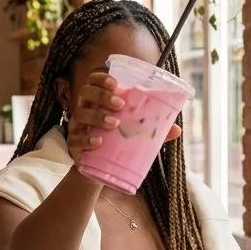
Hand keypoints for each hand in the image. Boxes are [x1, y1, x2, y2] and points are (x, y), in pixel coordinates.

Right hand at [66, 72, 181, 167]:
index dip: (101, 78)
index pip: (94, 81)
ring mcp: (76, 127)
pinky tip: (99, 142)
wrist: (99, 170)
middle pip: (86, 93)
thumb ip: (152, 130)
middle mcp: (84, 110)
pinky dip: (86, 140)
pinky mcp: (73, 146)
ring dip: (97, 116)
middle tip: (119, 104)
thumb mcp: (134, 134)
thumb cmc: (116, 144)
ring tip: (115, 124)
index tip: (116, 82)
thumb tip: (177, 130)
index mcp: (98, 101)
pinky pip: (75, 140)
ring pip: (80, 115)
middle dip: (102, 95)